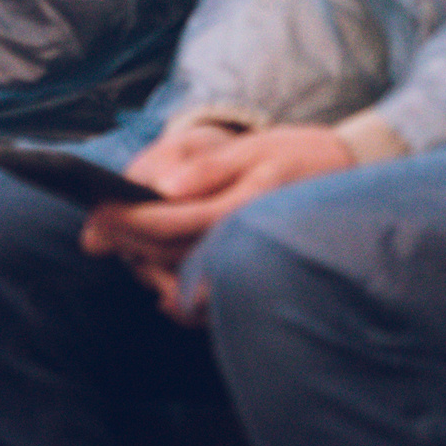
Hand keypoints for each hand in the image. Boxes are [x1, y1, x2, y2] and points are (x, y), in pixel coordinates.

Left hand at [81, 123, 355, 324]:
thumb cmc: (297, 156)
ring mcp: (249, 262)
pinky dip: (179, 296)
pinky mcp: (253, 273)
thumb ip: (206, 168)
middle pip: (168, 252)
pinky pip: (211, 296)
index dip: (126, 220)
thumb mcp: (253, 149)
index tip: (95, 215)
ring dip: (145, 265)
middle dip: (125, 243)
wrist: (354, 178)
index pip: (168, 221)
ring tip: (117, 247)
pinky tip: (157, 283)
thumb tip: (161, 186)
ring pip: (184, 276)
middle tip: (92, 234)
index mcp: (239, 207)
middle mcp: (243, 241)